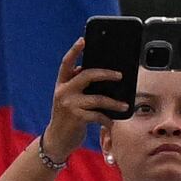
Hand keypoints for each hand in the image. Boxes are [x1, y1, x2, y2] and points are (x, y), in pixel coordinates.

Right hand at [42, 38, 121, 152]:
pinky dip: (107, 119)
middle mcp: (63, 92)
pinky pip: (97, 115)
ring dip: (113, 103)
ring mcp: (69, 104)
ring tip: (124, 105)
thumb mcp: (68, 99)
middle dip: (105, 74)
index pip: (66, 63)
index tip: (83, 40)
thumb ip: (77, 87)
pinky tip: (111, 122)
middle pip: (87, 75)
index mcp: (61, 84)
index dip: (74, 51)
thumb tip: (98, 75)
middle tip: (120, 75)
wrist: (56, 140)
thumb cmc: (67, 118)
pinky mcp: (76, 118)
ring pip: (97, 99)